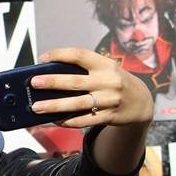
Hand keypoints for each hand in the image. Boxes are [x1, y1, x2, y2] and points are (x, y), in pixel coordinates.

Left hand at [30, 48, 153, 127]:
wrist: (142, 102)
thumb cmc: (114, 82)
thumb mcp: (105, 70)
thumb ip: (84, 71)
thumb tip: (49, 75)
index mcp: (106, 65)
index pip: (80, 55)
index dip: (60, 54)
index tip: (43, 58)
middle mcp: (109, 81)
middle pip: (75, 82)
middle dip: (52, 82)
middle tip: (34, 83)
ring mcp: (110, 100)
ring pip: (77, 104)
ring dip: (55, 106)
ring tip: (37, 107)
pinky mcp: (110, 116)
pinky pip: (85, 120)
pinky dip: (68, 121)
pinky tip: (55, 120)